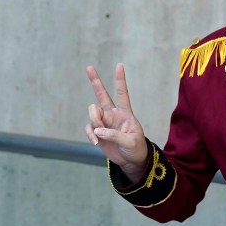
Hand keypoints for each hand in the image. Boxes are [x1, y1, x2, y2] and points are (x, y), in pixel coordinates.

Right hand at [85, 63, 148, 181]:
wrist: (130, 160)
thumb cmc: (135, 148)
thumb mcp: (131, 141)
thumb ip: (115, 135)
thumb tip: (98, 130)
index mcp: (125, 113)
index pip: (122, 93)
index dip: (120, 80)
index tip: (119, 65)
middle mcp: (113, 114)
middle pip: (102, 95)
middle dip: (95, 81)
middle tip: (89, 67)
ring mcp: (104, 122)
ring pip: (93, 113)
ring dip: (94, 122)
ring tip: (100, 136)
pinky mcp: (97, 132)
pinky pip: (89, 128)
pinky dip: (90, 134)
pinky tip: (95, 142)